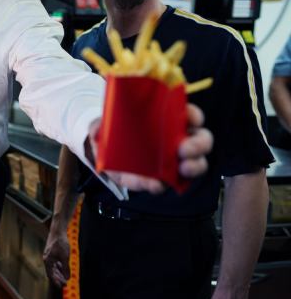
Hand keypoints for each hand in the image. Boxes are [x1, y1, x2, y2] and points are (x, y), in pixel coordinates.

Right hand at [43, 230, 70, 286]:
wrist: (58, 231)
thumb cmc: (61, 243)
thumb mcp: (65, 257)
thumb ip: (66, 268)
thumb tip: (67, 278)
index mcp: (47, 261)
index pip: (51, 275)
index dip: (56, 282)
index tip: (62, 287)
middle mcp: (47, 259)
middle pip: (52, 272)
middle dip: (58, 279)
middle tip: (65, 284)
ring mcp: (49, 256)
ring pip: (53, 268)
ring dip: (59, 274)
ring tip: (65, 278)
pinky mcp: (52, 253)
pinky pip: (55, 263)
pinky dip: (59, 267)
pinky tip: (64, 269)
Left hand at [90, 103, 212, 193]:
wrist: (103, 152)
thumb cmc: (112, 130)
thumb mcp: (104, 123)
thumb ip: (100, 124)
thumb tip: (97, 130)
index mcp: (170, 118)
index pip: (190, 114)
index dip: (194, 115)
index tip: (190, 118)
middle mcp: (178, 139)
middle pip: (202, 140)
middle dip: (198, 145)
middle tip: (184, 149)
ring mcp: (174, 160)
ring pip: (196, 164)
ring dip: (193, 167)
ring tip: (182, 169)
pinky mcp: (162, 179)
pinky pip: (167, 184)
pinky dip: (160, 184)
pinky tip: (153, 183)